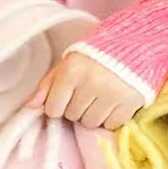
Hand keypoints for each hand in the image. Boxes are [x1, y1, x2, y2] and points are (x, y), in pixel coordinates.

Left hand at [25, 52, 144, 130]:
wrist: (137, 42)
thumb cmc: (98, 53)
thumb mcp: (70, 61)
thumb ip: (49, 83)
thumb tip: (30, 107)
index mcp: (73, 70)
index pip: (53, 108)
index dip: (59, 104)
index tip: (68, 94)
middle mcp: (91, 83)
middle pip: (72, 116)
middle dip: (77, 107)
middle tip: (88, 91)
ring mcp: (112, 94)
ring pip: (90, 123)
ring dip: (93, 114)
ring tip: (101, 96)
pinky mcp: (130, 103)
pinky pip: (111, 126)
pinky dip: (110, 118)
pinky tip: (114, 102)